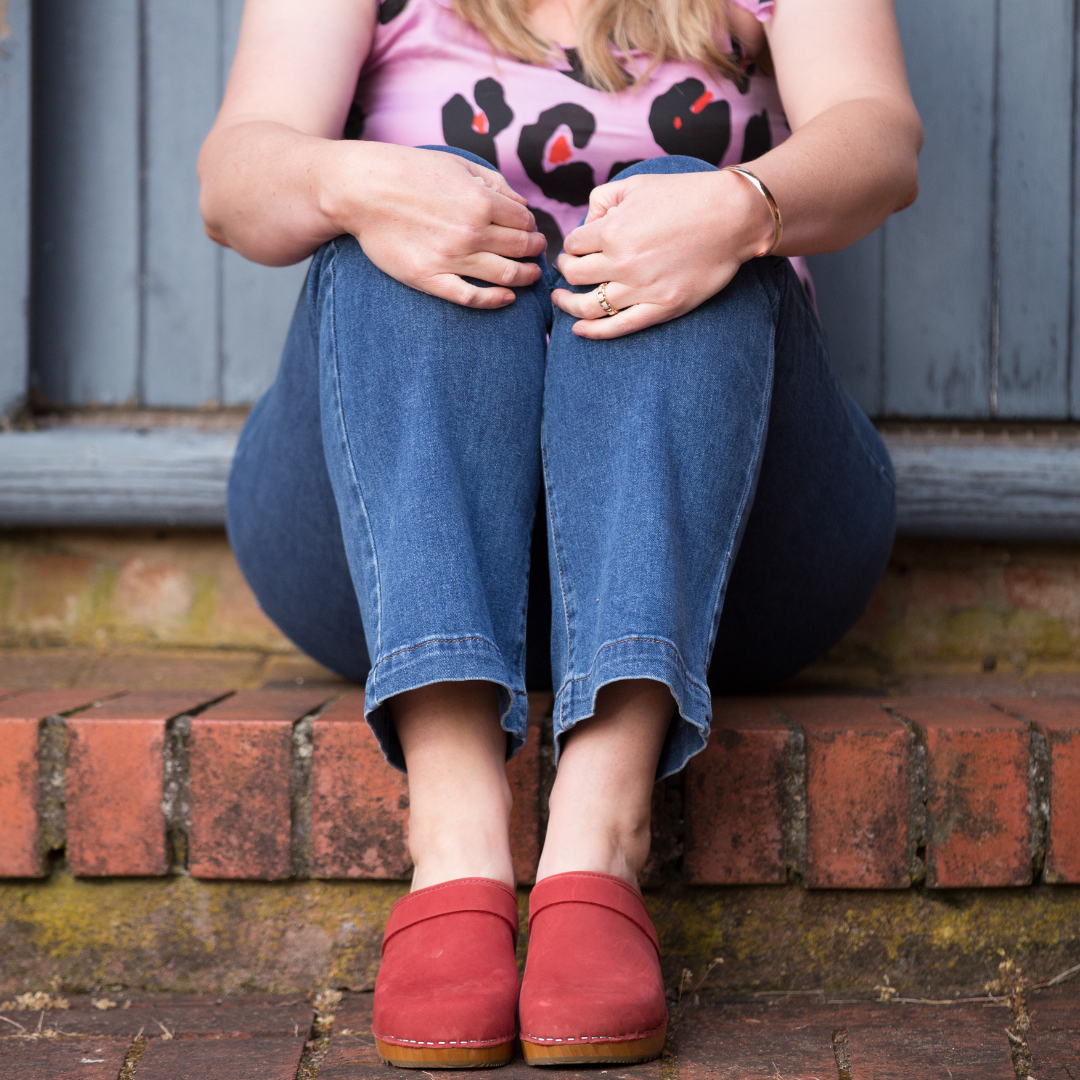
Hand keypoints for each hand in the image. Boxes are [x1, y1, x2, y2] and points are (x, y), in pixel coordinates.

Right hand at [327, 142, 546, 307]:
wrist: (361, 190)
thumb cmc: (408, 172)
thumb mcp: (457, 164)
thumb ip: (494, 184)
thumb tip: (523, 205)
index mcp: (481, 201)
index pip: (525, 220)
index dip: (531, 225)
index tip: (529, 230)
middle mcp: (471, 232)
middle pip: (521, 249)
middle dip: (534, 250)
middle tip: (536, 251)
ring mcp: (451, 259)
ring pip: (506, 276)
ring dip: (526, 276)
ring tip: (530, 274)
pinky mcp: (431, 279)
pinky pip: (473, 298)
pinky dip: (497, 300)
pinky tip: (507, 297)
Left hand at [551, 170, 773, 337]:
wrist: (733, 217)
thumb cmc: (685, 196)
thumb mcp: (637, 184)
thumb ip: (602, 200)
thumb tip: (585, 225)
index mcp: (613, 230)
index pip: (572, 244)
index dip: (570, 245)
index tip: (575, 248)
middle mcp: (623, 262)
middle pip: (573, 275)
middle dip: (564, 271)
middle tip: (566, 269)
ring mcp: (642, 289)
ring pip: (587, 306)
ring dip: (567, 304)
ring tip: (562, 300)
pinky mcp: (661, 308)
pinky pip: (617, 327)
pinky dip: (592, 332)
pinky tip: (578, 329)